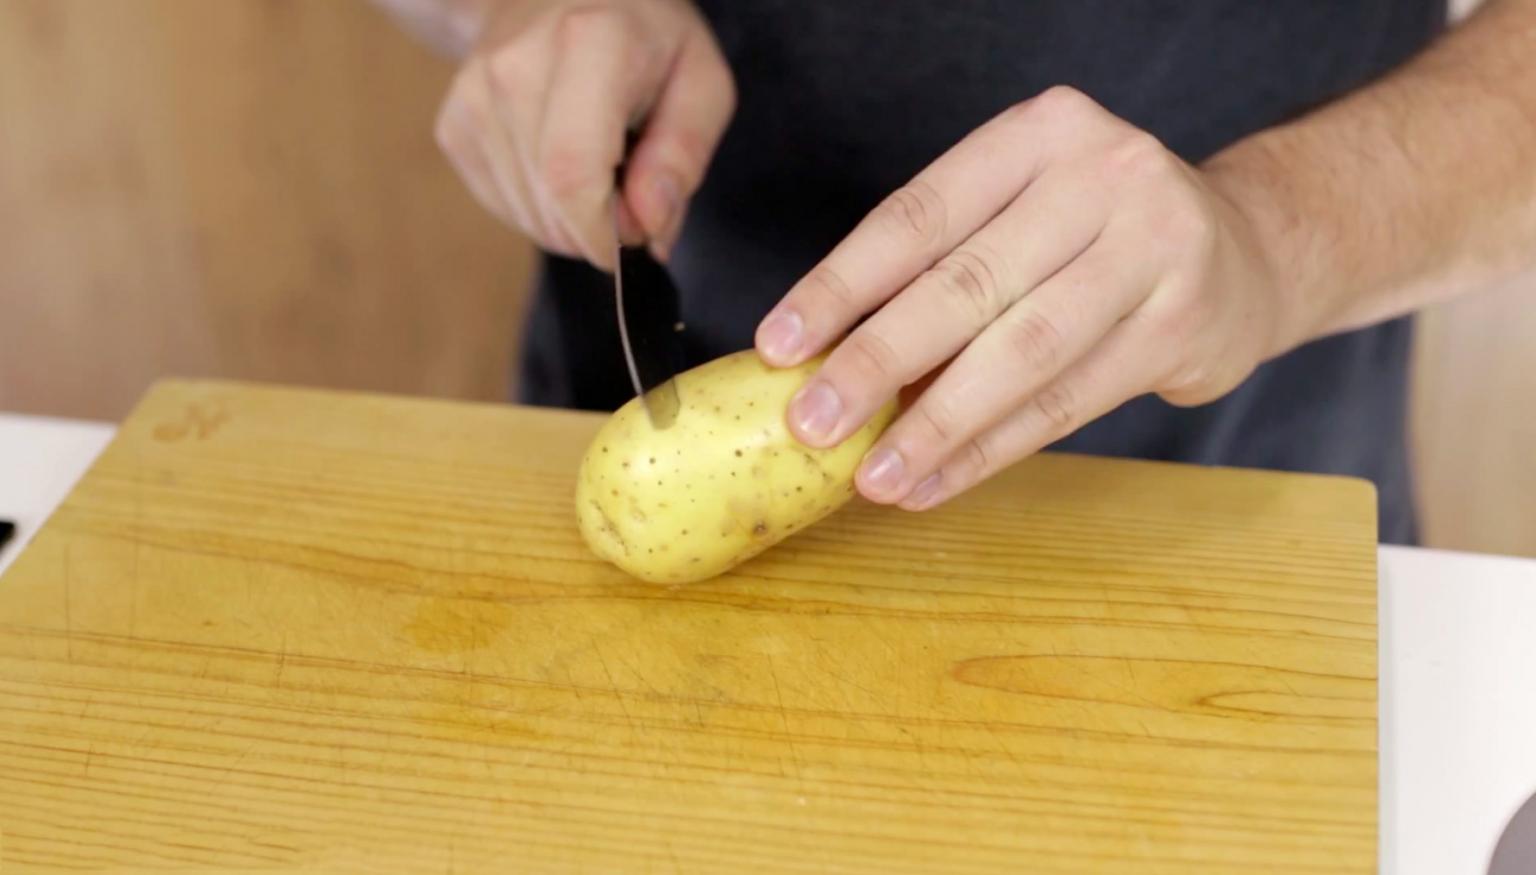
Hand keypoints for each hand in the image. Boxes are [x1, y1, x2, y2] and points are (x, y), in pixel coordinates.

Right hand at [432, 0, 734, 267]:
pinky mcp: (454, 122)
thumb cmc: (645, 39)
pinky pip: (502, 204)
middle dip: (598, 229)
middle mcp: (516, 66)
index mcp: (589, 44)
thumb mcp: (700, 82)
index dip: (604, 233)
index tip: (636, 241)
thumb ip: (683, 156)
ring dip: (571, 220)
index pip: (573, 174)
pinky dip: (540, 207)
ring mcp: (475, 94)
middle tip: (631, 196)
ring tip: (598, 166)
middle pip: (550, 203)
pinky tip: (560, 163)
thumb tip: (648, 227)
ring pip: (526, 213)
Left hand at [755, 86, 1312, 510]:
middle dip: (876, 364)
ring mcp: (1155, 248)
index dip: (840, 287)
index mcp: (1039, 133)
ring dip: (936, 425)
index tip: (779, 347)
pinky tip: (936, 482)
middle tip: (811, 425)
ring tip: (874, 476)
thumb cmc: (1095, 234)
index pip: (918, 216)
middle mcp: (1103, 175)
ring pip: (1021, 353)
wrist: (1245, 250)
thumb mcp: (1023, 212)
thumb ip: (940, 269)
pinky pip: (1067, 404)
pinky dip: (991, 450)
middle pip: (965, 284)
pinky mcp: (1183, 325)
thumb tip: (824, 363)